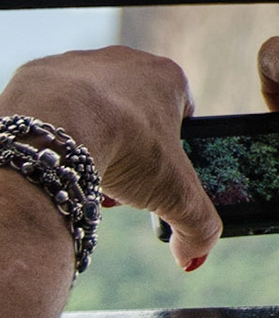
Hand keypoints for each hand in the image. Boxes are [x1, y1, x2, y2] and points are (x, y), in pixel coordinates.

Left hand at [0, 47, 220, 269]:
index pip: (180, 110)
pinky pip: (51, 103)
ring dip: (90, 137)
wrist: (58, 127)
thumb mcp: (175, 194)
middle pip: (134, 110)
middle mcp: (127, 61)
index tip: (154, 174)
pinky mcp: (40, 71)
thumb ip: (199, 225)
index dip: (169, 147)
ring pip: (92, 106)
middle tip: (116, 182)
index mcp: (168, 78)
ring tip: (81, 173)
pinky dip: (53, 129)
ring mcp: (82, 63)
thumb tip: (196, 257)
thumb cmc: (124, 148)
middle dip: (127, 147)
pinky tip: (53, 153)